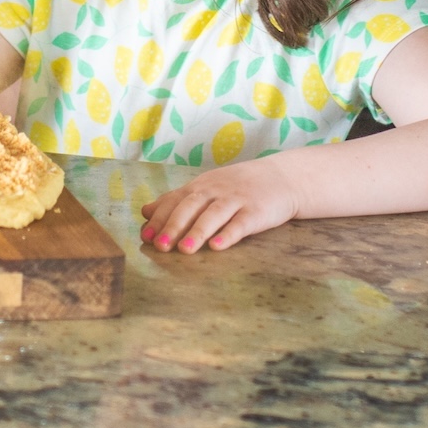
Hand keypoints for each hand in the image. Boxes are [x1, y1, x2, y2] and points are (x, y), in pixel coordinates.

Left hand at [140, 156, 299, 253]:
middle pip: (190, 207)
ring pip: (213, 215)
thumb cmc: (238, 187)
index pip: (175, 200)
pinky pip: (241, 224)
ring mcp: (236, 200)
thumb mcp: (206, 188)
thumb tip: (145, 212)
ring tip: (185, 250)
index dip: (160, 218)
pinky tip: (217, 247)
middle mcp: (215, 190)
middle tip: (159, 246)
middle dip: (173, 226)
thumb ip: (177, 200)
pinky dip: (228, 234)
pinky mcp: (256, 212)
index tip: (145, 236)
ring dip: (198, 232)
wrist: (281, 177)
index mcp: (201, 186)